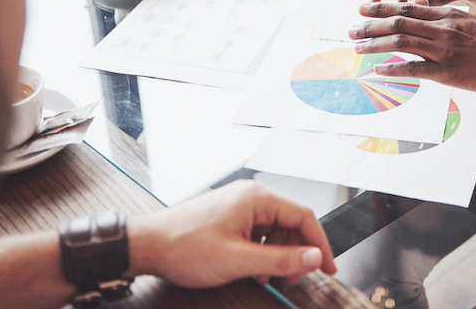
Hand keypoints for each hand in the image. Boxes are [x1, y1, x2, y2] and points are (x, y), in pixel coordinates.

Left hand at [127, 180, 335, 286]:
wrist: (146, 245)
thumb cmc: (184, 247)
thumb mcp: (238, 260)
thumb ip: (281, 260)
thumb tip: (314, 257)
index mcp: (257, 198)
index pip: (304, 216)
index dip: (320, 244)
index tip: (329, 268)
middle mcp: (250, 196)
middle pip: (291, 223)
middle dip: (296, 253)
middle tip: (294, 279)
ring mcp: (239, 205)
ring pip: (275, 230)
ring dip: (278, 255)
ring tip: (269, 277)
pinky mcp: (230, 217)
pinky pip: (258, 233)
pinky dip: (262, 252)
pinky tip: (253, 270)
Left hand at [347, 2, 475, 96]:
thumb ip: (455, 22)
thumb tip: (439, 21)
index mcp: (450, 15)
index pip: (409, 8)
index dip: (384, 8)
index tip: (365, 8)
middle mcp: (444, 29)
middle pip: (399, 22)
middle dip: (371, 24)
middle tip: (352, 27)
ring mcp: (445, 50)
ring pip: (401, 42)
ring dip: (375, 43)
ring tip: (356, 46)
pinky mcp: (448, 72)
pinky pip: (414, 68)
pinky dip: (393, 68)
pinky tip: (377, 70)